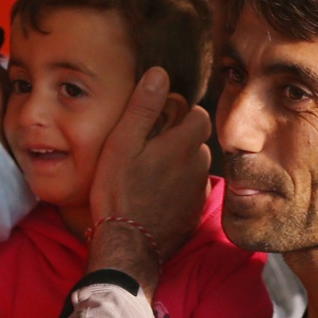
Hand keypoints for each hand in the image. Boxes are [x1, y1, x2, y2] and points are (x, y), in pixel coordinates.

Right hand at [88, 67, 211, 290]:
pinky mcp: (193, 213)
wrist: (127, 243)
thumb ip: (143, 107)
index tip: (159, 122)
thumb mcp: (122, 143)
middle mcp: (198, 166)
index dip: (181, 114)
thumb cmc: (118, 191)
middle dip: (181, 138)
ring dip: (180, 164)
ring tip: (151, 172)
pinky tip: (156, 195)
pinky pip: (191, 190)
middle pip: (198, 140)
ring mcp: (198, 191)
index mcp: (183, 144)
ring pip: (196, 166)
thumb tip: (159, 73)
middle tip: (151, 147)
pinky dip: (179, 188)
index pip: (199, 114)